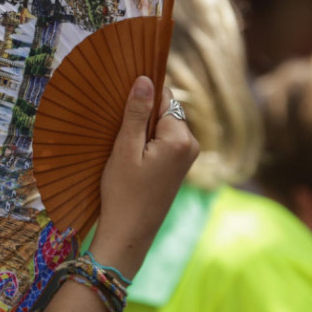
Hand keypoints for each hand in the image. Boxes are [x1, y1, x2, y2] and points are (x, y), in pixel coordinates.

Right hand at [90, 76, 198, 279]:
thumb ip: (136, 113)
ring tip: (125, 150)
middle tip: (120, 135)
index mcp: (180, 138)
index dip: (142, 98)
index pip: (164, 98)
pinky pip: (166, 141)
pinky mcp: (181, 166)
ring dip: (144, 130)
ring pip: (164, 126)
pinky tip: (133, 158)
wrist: (130, 232)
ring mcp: (188, 156)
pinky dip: (149, 142)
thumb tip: (145, 79)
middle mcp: (191, 144)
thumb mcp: (125, 149)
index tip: (123, 108)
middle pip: (166, 111)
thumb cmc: (123, 192)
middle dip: (143, 115)